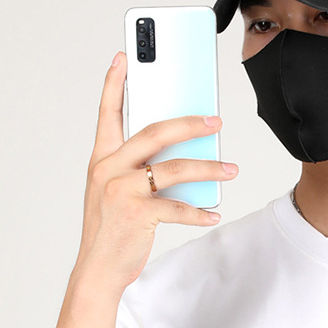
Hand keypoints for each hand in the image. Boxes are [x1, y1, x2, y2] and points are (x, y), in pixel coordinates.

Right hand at [74, 51, 236, 292]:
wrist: (97, 271)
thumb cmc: (111, 230)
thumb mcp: (117, 192)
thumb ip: (142, 169)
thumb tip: (185, 155)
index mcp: (101, 159)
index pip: (107, 113)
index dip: (115, 83)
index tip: (124, 57)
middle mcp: (108, 169)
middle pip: (154, 132)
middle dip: (190, 123)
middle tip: (216, 121)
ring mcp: (121, 191)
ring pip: (174, 168)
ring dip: (208, 168)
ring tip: (230, 169)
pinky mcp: (136, 214)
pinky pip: (177, 207)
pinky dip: (199, 212)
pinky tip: (213, 213)